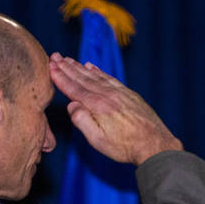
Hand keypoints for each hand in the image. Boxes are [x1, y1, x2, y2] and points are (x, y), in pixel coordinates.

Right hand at [48, 53, 181, 164]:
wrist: (154, 144)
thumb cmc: (125, 147)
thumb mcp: (98, 140)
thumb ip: (82, 121)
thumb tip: (71, 105)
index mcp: (97, 106)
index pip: (74, 88)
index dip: (60, 77)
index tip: (50, 67)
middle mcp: (107, 95)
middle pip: (82, 78)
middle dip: (66, 67)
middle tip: (54, 56)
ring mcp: (119, 92)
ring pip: (95, 76)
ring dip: (80, 67)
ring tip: (68, 59)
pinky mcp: (129, 94)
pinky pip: (109, 78)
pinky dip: (98, 71)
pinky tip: (91, 67)